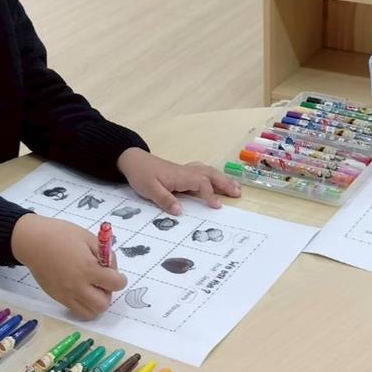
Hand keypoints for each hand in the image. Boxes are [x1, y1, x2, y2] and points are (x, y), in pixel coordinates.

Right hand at [11, 213, 124, 319]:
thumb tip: (112, 269)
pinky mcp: (58, 298)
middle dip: (108, 294)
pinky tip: (82, 290)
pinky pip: (76, 311)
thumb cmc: (61, 234)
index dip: (120, 280)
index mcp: (88, 268)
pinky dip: (84, 305)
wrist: (33, 242)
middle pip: (103, 304)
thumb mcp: (88, 238)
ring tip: (92, 288)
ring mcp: (66, 294)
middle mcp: (77, 285)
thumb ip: (104, 254)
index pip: (115, 284)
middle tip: (103, 282)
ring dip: (96, 303)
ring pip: (90, 313)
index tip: (117, 275)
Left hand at [117, 147, 240, 214]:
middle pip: (210, 175)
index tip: (217, 206)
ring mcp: (185, 170)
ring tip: (235, 188)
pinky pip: (203, 171)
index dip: (210, 194)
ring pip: (208, 172)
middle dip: (225, 184)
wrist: (132, 160)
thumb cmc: (141, 174)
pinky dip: (213, 175)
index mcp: (180, 176)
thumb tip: (180, 211)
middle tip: (238, 194)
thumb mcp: (149, 189)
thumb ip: (164, 200)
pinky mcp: (182, 172)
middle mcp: (186, 171)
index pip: (201, 184)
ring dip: (222, 179)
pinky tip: (216, 179)